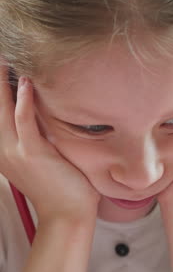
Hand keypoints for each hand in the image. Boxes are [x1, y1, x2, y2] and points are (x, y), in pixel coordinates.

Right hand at [0, 60, 100, 223]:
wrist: (68, 214)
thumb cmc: (60, 186)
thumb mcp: (41, 159)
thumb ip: (35, 138)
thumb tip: (41, 114)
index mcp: (4, 152)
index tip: (1, 72)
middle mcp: (3, 151)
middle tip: (1, 57)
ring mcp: (16, 152)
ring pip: (3, 110)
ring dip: (3, 83)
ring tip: (5, 60)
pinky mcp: (33, 153)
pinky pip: (23, 121)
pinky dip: (22, 100)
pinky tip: (25, 82)